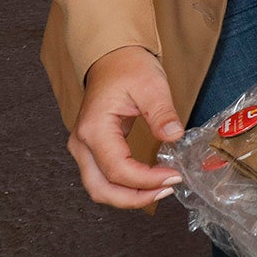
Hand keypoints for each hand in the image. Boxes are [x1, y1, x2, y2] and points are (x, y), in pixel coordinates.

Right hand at [68, 46, 183, 208]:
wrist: (113, 58)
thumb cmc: (129, 68)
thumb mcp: (151, 85)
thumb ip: (162, 113)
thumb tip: (174, 137)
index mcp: (94, 129)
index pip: (117, 170)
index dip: (146, 180)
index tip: (174, 176)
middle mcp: (82, 144)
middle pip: (101, 189)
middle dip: (135, 197)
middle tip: (168, 190)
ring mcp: (84, 149)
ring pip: (100, 188)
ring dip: (129, 195)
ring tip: (161, 188)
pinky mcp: (93, 150)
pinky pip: (105, 178)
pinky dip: (125, 186)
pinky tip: (149, 181)